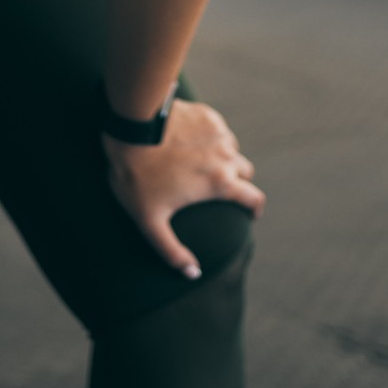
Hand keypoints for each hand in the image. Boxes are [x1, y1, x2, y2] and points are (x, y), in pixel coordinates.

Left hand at [102, 99, 264, 278]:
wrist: (131, 125)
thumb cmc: (137, 176)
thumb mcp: (149, 220)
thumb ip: (171, 251)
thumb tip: (193, 274)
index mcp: (220, 183)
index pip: (254, 198)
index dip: (255, 208)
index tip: (250, 213)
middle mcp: (227, 155)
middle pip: (245, 172)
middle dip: (237, 182)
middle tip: (216, 189)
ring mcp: (218, 132)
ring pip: (231, 148)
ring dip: (223, 157)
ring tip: (200, 164)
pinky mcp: (206, 114)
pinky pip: (217, 129)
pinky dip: (210, 137)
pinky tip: (189, 142)